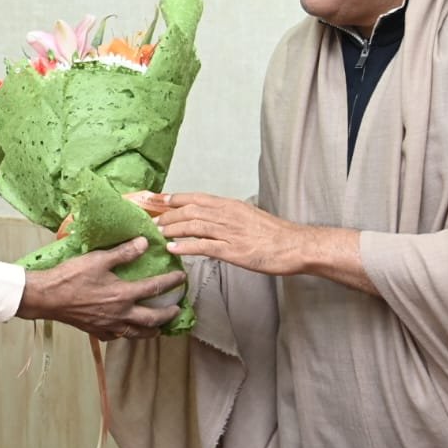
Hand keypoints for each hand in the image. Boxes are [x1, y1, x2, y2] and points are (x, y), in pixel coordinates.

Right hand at [15, 237, 185, 339]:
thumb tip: (144, 243)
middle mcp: (120, 314)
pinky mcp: (96, 331)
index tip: (181, 278)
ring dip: (151, 330)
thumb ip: (123, 252)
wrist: (47, 297)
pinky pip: (118, 337)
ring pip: (137, 333)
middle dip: (168, 314)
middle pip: (152, 319)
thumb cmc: (71, 277)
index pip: (155, 288)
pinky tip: (126, 330)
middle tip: (177, 310)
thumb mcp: (98, 259)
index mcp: (123, 295)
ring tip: (158, 327)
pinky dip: (127, 334)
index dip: (171, 282)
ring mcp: (109, 326)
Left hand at [149, 191, 304, 274]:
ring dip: (173, 228)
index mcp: (230, 205)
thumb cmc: (274, 233)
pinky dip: (186, 246)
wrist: (295, 245)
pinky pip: (204, 246)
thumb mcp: (249, 215)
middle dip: (168, 214)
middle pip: (190, 210)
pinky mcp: (233, 250)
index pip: (196, 197)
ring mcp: (230, 232)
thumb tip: (211, 217)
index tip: (158, 201)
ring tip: (158, 233)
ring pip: (193, 225)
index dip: (175, 199)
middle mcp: (227, 214)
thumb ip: (229, 215)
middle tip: (152, 220)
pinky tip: (173, 248)